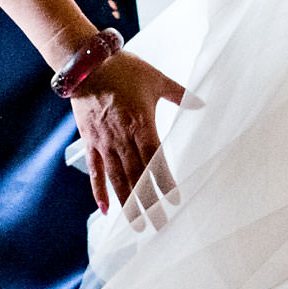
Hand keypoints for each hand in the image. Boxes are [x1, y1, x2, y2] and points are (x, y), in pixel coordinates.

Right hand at [69, 47, 186, 214]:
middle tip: (160, 224)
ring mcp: (104, 142)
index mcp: (141, 123)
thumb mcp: (156, 78)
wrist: (86, 63)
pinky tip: (106, 210)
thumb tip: (201, 103)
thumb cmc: (124, 68)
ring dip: (128, 204)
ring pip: (118, 179)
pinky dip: (100, 191)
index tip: (174, 200)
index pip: (155, 159)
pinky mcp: (90, 141)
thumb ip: (179, 94)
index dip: (164, 181)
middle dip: (149, 202)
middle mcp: (122, 138)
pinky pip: (95, 171)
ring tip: (137, 225)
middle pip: (137, 176)